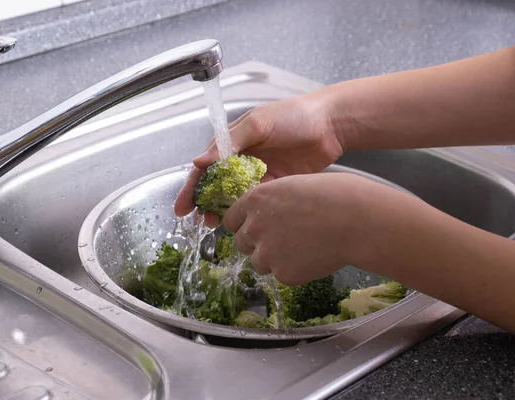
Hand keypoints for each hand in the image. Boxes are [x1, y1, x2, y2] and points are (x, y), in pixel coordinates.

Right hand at [173, 91, 350, 218]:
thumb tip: (199, 161)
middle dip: (205, 203)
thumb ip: (230, 142)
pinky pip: (256, 201)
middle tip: (200, 221)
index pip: (205, 166)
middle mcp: (242, 159)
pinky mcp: (275, 185)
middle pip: (217, 185)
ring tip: (215, 225)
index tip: (183, 206)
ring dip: (223, 210)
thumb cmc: (293, 116)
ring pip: (234, 196)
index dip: (192, 186)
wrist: (331, 125)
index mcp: (233, 142)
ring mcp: (258, 173)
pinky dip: (246, 210)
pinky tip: (240, 220)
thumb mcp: (258, 123)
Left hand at [221, 172, 407, 285]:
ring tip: (301, 248)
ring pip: (259, 263)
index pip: (231, 220)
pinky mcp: (283, 273)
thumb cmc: (333, 195)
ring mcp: (266, 252)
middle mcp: (253, 227)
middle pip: (240, 243)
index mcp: (254, 200)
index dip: (243, 224)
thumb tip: (267, 213)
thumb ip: (272, 202)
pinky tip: (313, 257)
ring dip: (273, 259)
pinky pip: (281, 275)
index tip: (254, 227)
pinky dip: (294, 270)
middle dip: (256, 243)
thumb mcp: (292, 186)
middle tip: (281, 240)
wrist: (355, 219)